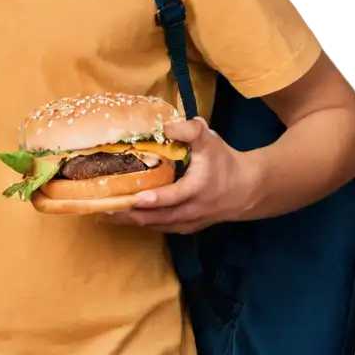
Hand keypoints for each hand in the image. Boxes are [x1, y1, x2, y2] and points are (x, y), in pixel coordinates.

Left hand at [102, 117, 263, 234]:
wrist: (248, 188)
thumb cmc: (225, 162)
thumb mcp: (210, 141)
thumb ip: (189, 130)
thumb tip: (164, 125)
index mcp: (197, 189)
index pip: (174, 196)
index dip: (155, 199)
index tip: (135, 198)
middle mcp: (192, 210)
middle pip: (159, 218)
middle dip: (132, 215)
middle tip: (106, 209)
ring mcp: (190, 221)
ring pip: (158, 226)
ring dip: (135, 221)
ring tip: (110, 215)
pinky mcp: (189, 226)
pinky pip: (164, 228)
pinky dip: (146, 224)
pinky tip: (129, 219)